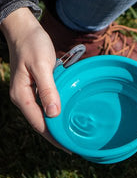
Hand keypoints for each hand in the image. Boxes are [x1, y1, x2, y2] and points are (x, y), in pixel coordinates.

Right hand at [0, 7, 64, 149]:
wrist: (25, 30)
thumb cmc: (33, 45)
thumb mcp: (42, 66)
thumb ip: (48, 89)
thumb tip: (54, 114)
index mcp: (22, 96)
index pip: (39, 124)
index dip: (53, 137)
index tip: (68, 147)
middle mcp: (24, 97)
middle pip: (41, 122)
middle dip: (56, 135)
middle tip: (74, 144)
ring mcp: (30, 92)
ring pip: (44, 114)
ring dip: (57, 124)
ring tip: (73, 133)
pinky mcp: (36, 85)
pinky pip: (47, 103)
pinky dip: (57, 110)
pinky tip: (67, 113)